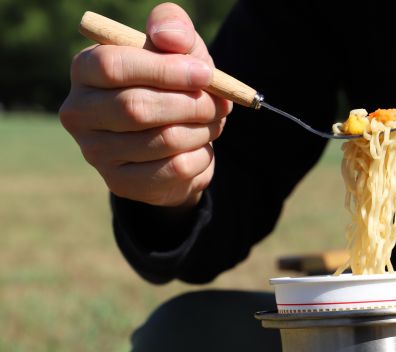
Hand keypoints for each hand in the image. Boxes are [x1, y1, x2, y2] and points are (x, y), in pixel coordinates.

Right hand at [59, 2, 231, 208]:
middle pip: (136, 108)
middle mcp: (79, 112)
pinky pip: (174, 169)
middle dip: (190, 105)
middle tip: (218, 104)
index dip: (165, 70)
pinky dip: (201, 155)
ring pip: (162, 140)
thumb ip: (174, 29)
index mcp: (84, 70)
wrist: (176, 138)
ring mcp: (95, 152)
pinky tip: (202, 146)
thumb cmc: (173, 83)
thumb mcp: (177, 49)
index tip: (205, 73)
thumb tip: (172, 39)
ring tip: (214, 122)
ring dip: (202, 130)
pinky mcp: (120, 183)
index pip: (112, 66)